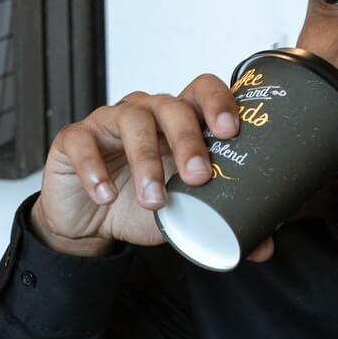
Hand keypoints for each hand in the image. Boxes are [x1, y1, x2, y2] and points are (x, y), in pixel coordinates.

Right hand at [29, 75, 276, 261]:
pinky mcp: (74, 139)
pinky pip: (83, 142)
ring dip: (146, 161)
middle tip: (197, 176)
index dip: (218, 102)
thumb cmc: (141, 204)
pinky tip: (106, 194)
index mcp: (179, 122)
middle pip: (171, 106)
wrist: (91, 222)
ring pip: (131, 121)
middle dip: (187, 140)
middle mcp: (146, 112)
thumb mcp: (184, 216)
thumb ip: (223, 223)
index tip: (232, 131)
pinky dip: (96, 170)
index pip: (202, 91)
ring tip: (154, 200)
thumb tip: (263, 246)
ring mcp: (108, 122)